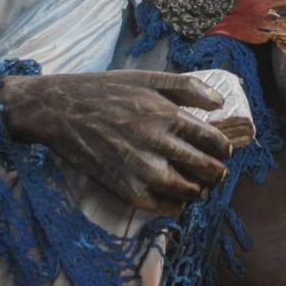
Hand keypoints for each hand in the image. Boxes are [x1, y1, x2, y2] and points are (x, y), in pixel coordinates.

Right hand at [0, 70, 232, 213]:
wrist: (61, 110)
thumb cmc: (107, 90)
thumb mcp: (149, 78)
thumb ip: (189, 88)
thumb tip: (220, 104)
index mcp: (168, 114)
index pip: (214, 141)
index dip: (224, 148)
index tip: (223, 151)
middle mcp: (158, 144)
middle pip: (206, 169)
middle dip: (217, 172)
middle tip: (216, 172)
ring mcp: (141, 169)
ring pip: (188, 191)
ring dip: (199, 190)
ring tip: (199, 185)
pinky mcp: (125, 189)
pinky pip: (163, 206)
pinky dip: (176, 205)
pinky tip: (177, 197)